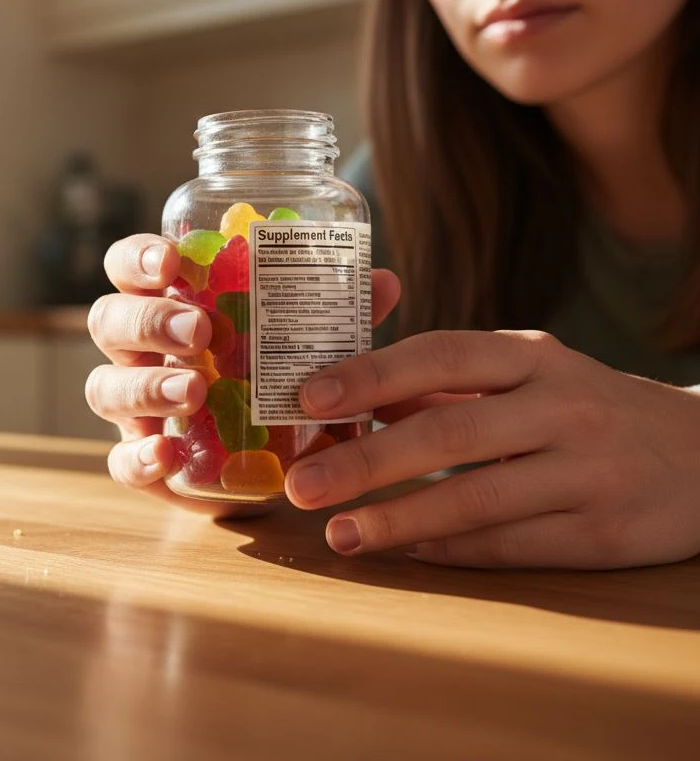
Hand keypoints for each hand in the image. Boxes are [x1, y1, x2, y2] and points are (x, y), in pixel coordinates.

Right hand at [86, 233, 401, 516]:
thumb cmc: (273, 383)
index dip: (139, 258)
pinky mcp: (142, 463)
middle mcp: (139, 352)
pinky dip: (138, 457)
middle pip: (110, 320)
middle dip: (150, 319)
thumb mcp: (306, 346)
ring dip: (147, 385)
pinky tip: (167, 454)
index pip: (129, 266)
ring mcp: (133, 409)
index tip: (172, 260)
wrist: (269, 468)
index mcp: (168, 304)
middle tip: (199, 328)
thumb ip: (334, 318)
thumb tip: (383, 281)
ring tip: (194, 390)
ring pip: (105, 387)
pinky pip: (120, 460)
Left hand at [285, 330, 699, 567]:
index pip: (440, 355)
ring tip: (338, 534)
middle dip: (365, 461)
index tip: (308, 397)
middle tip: (302, 485)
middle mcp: (562, 406)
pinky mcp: (605, 531)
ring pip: (477, 498)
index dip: (370, 375)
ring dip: (397, 520)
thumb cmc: (589, 409)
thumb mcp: (530, 377)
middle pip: (449, 433)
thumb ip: (446, 386)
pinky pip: (511, 543)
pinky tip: (403, 552)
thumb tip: (353, 398)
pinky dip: (449, 550)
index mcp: (532, 357)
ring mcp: (588, 470)